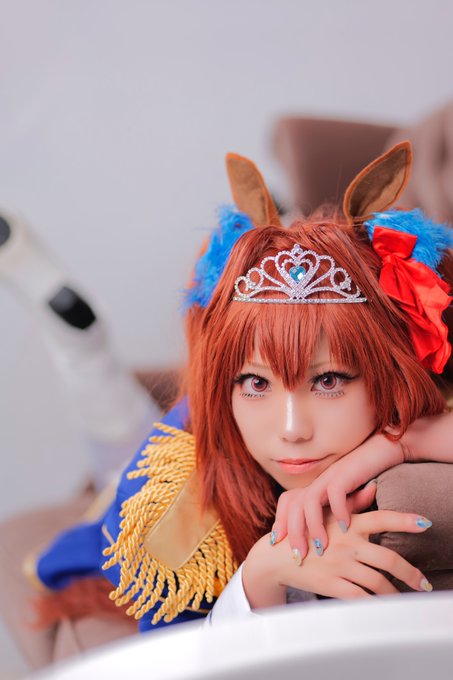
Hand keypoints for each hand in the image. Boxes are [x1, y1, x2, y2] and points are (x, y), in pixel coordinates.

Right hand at [243, 508, 432, 609]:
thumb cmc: (306, 531)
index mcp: (348, 524)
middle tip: (424, 583)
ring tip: (404, 598)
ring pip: (378, 582)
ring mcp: (340, 565)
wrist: (277, 556)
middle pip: (388, 559)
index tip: (425, 523)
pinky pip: (361, 598)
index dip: (404, 520)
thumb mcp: (327, 513)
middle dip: (410, 573)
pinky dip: (375, 604)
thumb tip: (373, 486)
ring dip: (395, 593)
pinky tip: (383, 607)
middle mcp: (347, 544)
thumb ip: (353, 503)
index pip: (381, 518)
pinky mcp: (332, 584)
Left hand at [272, 432, 404, 556]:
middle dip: (294, 531)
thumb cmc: (366, 479)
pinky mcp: (345, 473)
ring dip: (313, 525)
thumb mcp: (348, 502)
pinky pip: (335, 492)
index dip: (280, 522)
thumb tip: (327, 544)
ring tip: (321, 547)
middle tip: (299, 556)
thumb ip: (336, 516)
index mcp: (314, 488)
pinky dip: (339, 510)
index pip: (287, 503)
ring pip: (309, 500)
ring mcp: (330, 476)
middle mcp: (318, 482)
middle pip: (293, 504)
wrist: (382, 451)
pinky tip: (345, 528)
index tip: (278, 545)